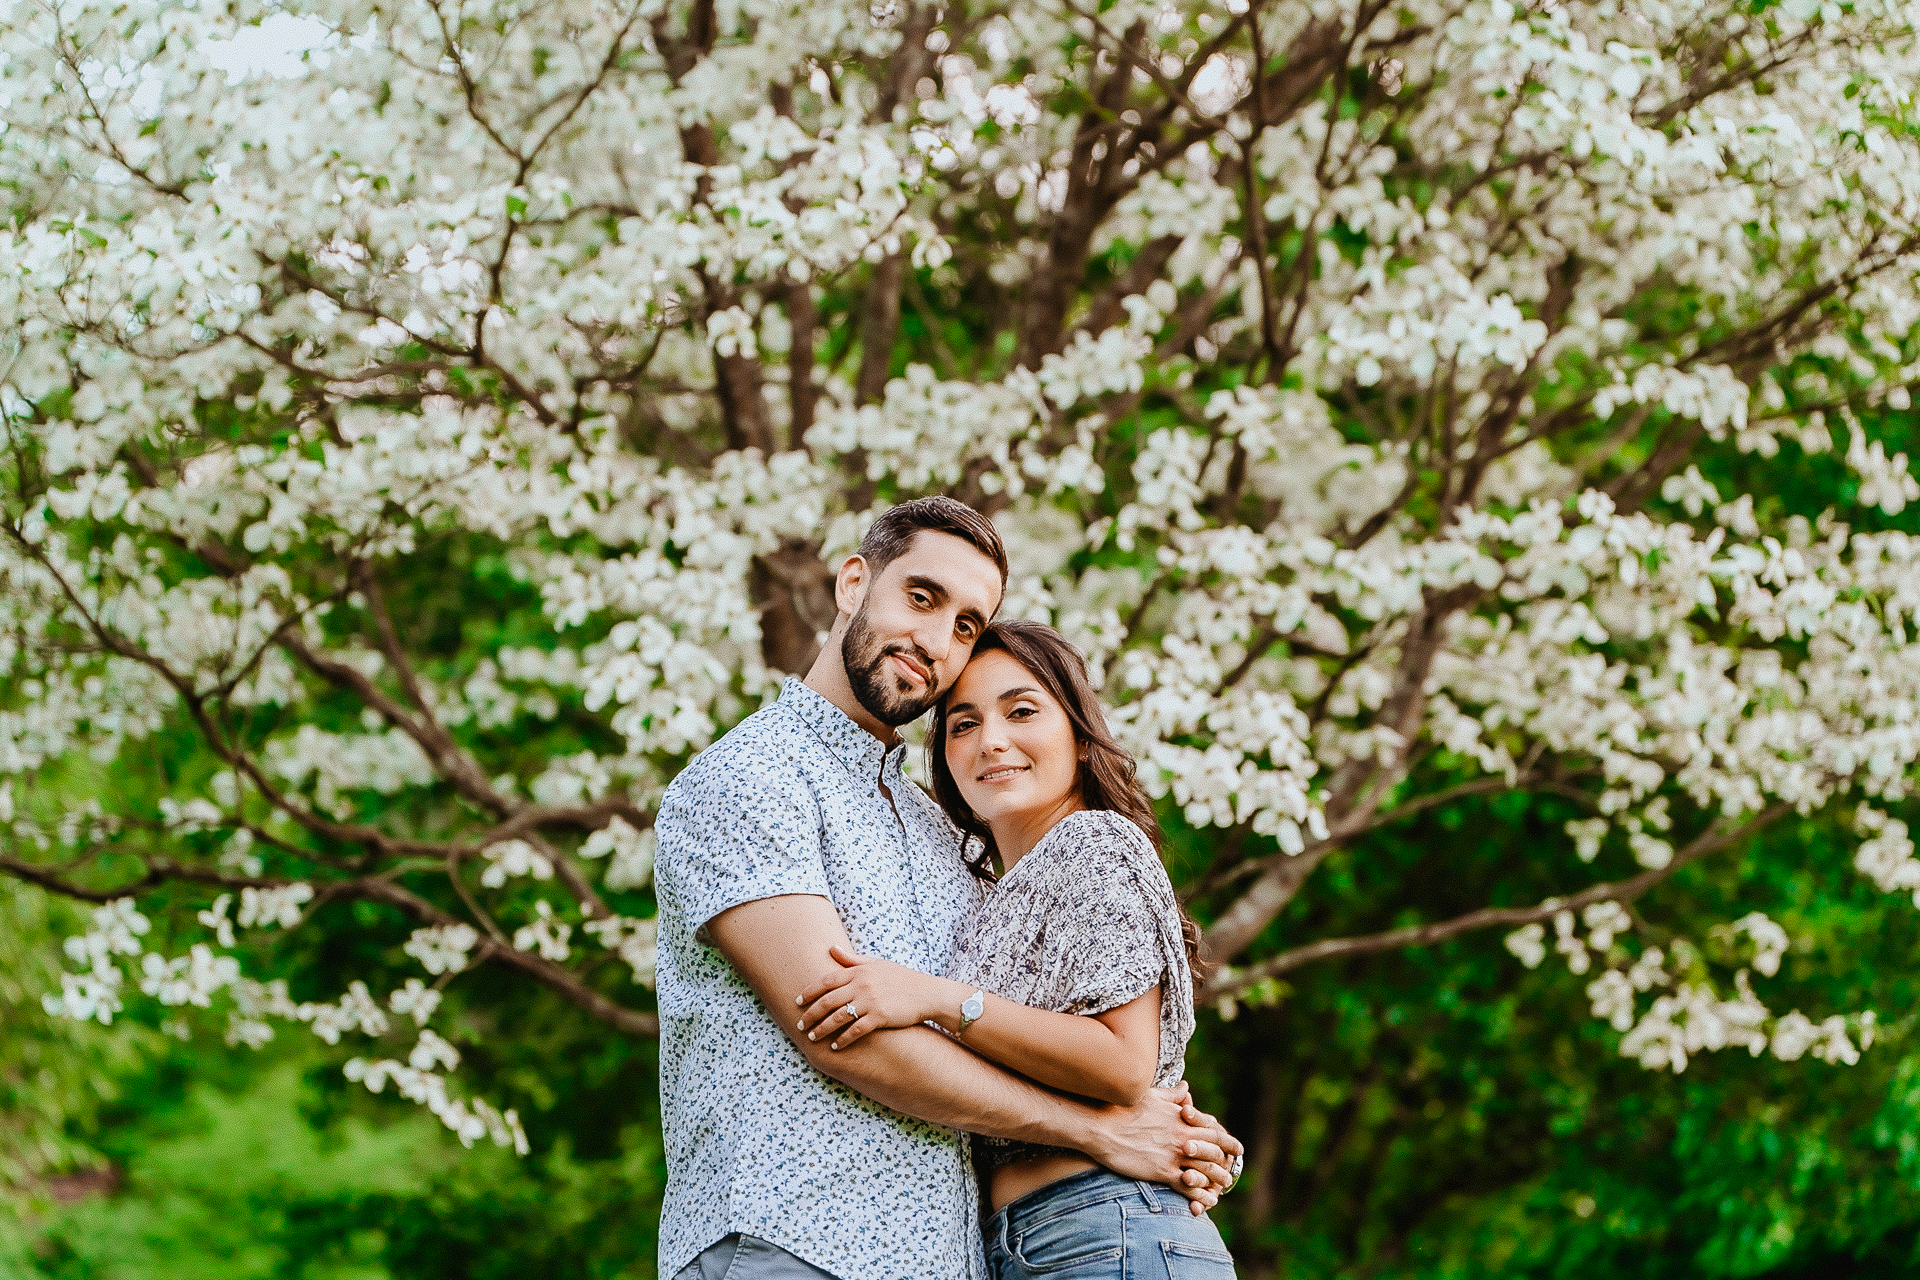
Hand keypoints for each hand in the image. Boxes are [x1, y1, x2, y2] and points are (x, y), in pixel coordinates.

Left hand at [796, 945, 960, 1049]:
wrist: (927, 993)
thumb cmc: (901, 978)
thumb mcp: (876, 964)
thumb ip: (852, 959)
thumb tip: (831, 948)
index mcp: (859, 971)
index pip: (826, 981)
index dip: (809, 992)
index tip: (797, 1002)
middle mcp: (862, 985)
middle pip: (828, 1001)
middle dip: (811, 1015)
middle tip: (801, 1025)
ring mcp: (871, 1001)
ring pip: (838, 1017)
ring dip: (822, 1029)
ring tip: (812, 1038)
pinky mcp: (880, 1017)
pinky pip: (855, 1030)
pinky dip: (843, 1040)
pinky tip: (835, 1047)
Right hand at [1084, 1085, 1233, 1214]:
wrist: (1101, 1126)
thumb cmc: (1123, 1108)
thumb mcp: (1151, 1096)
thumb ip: (1172, 1096)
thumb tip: (1186, 1088)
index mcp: (1181, 1119)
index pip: (1213, 1130)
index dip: (1227, 1141)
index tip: (1236, 1148)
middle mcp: (1182, 1136)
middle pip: (1215, 1152)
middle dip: (1226, 1163)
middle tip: (1231, 1171)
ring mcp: (1173, 1155)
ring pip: (1206, 1171)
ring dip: (1218, 1180)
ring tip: (1223, 1187)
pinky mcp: (1163, 1172)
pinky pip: (1188, 1187)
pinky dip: (1200, 1196)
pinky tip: (1204, 1203)